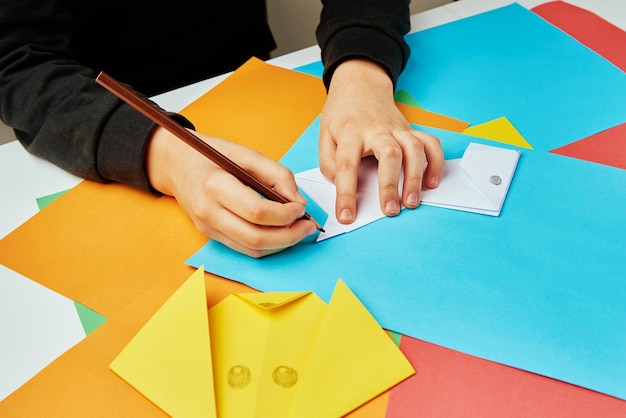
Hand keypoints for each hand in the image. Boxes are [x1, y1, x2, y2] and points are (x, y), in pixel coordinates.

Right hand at [146, 127, 316, 256]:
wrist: (175, 164)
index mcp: (215, 186)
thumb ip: (276, 174)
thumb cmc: (210, 155)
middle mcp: (209, 212)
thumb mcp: (246, 153)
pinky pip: (244, 249)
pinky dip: (268, 245)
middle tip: (308, 226)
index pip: (257, 212)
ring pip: (252, 249)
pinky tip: (281, 233)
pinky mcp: (211, 236)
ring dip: (281, 244)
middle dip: (289, 236)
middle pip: (256, 238)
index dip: (285, 214)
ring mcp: (208, 228)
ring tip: (299, 231)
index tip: (301, 208)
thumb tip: (298, 200)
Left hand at [319, 59, 443, 223]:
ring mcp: (397, 128)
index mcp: (350, 132)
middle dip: (390, 184)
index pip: (346, 165)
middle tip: (390, 210)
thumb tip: (338, 183)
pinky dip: (434, 163)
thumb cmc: (342, 114)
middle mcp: (376, 129)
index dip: (346, 193)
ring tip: (411, 202)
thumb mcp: (324, 134)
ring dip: (415, 177)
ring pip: (413, 149)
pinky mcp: (411, 129)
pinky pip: (430, 143)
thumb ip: (328, 161)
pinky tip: (431, 183)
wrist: (360, 84)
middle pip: (389, 154)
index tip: (346, 217)